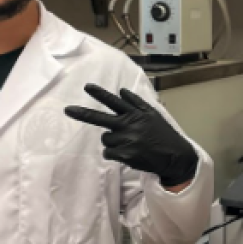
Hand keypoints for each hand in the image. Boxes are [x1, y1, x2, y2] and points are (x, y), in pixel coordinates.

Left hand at [64, 85, 198, 187]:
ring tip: (129, 144)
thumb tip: (121, 91)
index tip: (87, 87)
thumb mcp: (153, 114)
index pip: (114, 101)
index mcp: (135, 113)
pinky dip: (114, 154)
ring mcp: (126, 140)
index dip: (99, 94)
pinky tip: (127, 154)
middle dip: (82, 113)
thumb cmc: (163, 134)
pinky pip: (108, 153)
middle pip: (100, 118)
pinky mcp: (125, 155)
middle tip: (67, 110)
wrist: (174, 156)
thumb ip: (136, 103)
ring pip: (106, 139)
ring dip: (113, 142)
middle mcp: (129, 125)